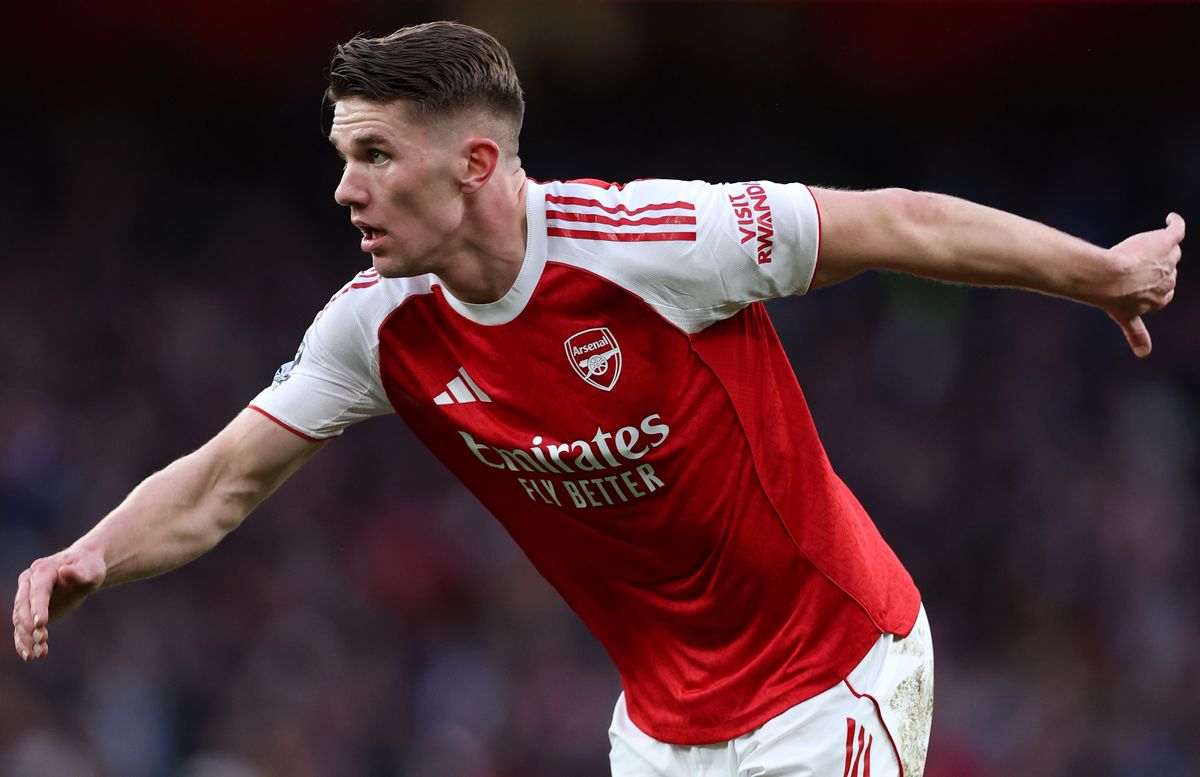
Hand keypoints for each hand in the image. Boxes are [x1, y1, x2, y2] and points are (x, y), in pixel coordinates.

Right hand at [12, 548, 105, 661]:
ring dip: (26, 638)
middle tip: (42, 639)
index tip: (41, 623)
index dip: (38, 607)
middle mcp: (29, 583)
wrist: (83, 569)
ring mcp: (27, 598)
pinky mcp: (29, 612)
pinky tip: (31, 656)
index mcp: (42, 570)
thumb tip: (65, 571)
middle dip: (29, 624)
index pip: (38, 591)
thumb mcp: (91, 570)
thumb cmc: (88, 568)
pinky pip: (21, 629)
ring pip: (20, 620)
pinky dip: (24, 643)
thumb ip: (80, 572)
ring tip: (39, 653)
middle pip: (23, 606)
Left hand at [1104, 213, 1184, 356]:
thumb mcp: (1123, 316)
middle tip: (1138, 263)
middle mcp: (1168, 280)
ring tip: (1147, 244)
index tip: (1145, 283)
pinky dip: (1175, 224)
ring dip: (1161, 248)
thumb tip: (1144, 354)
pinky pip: (1177, 230)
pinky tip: (1170, 219)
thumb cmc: (1109, 296)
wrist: (1108, 278)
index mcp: (1160, 299)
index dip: (1156, 286)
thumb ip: (1136, 334)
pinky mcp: (1166, 242)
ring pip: (1171, 252)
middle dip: (1157, 266)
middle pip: (1169, 270)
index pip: (1165, 292)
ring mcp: (1169, 260)